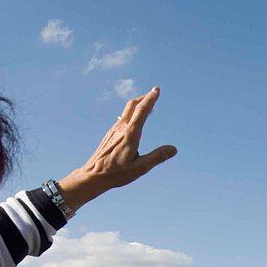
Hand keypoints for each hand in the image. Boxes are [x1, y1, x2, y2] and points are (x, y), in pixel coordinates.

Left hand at [55, 86, 176, 210]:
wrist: (93, 176)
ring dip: (138, 104)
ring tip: (147, 105)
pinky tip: (134, 119)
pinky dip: (131, 113)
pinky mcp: (110, 134)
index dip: (150, 99)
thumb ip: (157, 157)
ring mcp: (114, 130)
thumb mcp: (140, 168)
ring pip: (127, 110)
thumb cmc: (116, 174)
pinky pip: (122, 118)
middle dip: (144, 97)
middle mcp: (121, 128)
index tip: (156, 90)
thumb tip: (173, 149)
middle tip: (154, 93)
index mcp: (130, 135)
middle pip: (133, 105)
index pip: (142, 111)